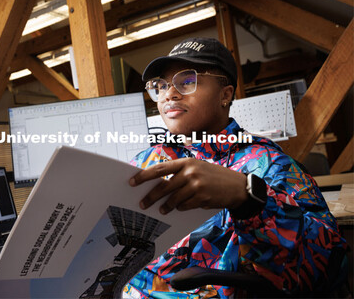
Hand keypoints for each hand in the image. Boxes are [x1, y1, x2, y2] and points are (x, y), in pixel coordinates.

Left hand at [129, 158, 247, 213]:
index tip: (132, 181)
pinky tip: (180, 208)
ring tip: (161, 210)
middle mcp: (190, 172)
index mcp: (186, 162)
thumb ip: (180, 172)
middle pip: (163, 186)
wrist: (238, 186)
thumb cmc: (214, 176)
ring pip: (173, 199)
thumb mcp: (197, 167)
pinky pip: (184, 206)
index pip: (159, 169)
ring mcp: (197, 185)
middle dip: (151, 196)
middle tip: (142, 203)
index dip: (144, 175)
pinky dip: (180, 208)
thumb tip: (158, 183)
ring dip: (166, 206)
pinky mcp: (202, 198)